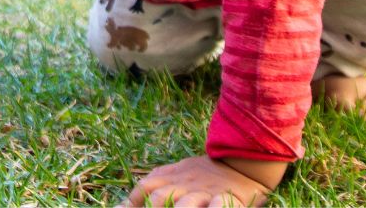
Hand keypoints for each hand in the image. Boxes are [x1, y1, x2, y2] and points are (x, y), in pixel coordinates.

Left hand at [121, 155, 271, 207]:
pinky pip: (219, 205)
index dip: (132, 202)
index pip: (144, 187)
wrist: (243, 162)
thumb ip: (154, 184)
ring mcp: (205, 191)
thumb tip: (123, 204)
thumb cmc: (206, 174)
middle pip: (160, 197)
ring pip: (186, 204)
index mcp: (172, 175)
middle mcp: (185, 183)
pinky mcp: (226, 198)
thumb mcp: (178, 173)